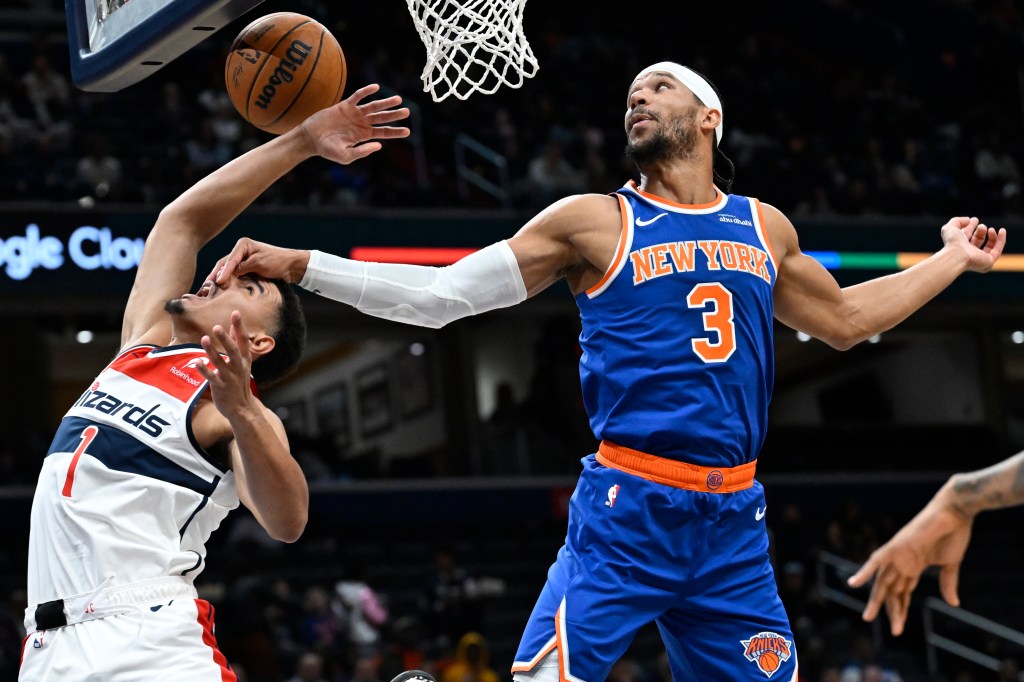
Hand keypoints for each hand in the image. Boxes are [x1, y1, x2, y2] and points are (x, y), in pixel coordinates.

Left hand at [195, 311, 258, 418]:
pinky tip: (197, 362)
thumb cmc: (239, 382)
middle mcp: (238, 367)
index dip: (239, 326)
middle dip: (225, 339)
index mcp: (244, 359)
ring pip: (220, 363)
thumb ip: (236, 344)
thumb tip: (232, 327)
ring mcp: (230, 377)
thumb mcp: (241, 362)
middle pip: (233, 351)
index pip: (243, 340)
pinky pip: (212, 377)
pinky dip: (204, 370)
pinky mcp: (221, 387)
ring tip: (204, 339)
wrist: (241, 407)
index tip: (235, 313)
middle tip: (217, 327)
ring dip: (212, 351)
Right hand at [207, 238, 308, 285]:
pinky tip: (221, 288)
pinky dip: (228, 280)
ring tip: (209, 288)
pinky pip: (235, 274)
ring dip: (220, 278)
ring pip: (228, 269)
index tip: (218, 282)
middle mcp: (242, 250)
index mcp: (243, 245)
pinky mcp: (248, 268)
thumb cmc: (278, 262)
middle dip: (216, 274)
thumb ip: (242, 267)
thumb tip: (227, 274)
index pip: (230, 259)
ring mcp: (244, 259)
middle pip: (225, 263)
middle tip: (206, 286)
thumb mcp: (259, 263)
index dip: (223, 272)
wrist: (292, 266)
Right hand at [296, 83, 409, 164]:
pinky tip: (376, 87)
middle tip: (407, 112)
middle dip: (394, 115)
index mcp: (364, 135)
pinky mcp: (344, 106)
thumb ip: (362, 151)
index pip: (384, 133)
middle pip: (382, 118)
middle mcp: (362, 123)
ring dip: (385, 102)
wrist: (310, 139)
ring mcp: (354, 114)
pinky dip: (366, 92)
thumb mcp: (346, 156)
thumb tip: (379, 146)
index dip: (395, 132)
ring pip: (373, 106)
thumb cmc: (327, 150)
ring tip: (398, 99)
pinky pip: (357, 96)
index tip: (408, 131)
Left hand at [846, 489, 973, 635]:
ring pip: (883, 581)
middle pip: (892, 590)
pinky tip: (853, 584)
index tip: (899, 628)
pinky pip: (875, 560)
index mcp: (914, 565)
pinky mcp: (895, 546)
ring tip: (869, 617)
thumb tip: (953, 604)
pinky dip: (864, 572)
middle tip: (892, 631)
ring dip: (877, 600)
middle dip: (890, 610)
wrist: (955, 512)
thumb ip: (948, 583)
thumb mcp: (951, 564)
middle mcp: (903, 561)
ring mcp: (897, 554)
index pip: (904, 592)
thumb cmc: (954, 534)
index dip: (901, 610)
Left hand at [940, 216, 1006, 272]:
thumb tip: (969, 219)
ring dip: (991, 236)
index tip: (975, 219)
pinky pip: (998, 250)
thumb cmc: (952, 242)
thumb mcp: (950, 228)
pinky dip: (1001, 240)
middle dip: (980, 231)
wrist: (957, 254)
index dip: (971, 227)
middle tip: (981, 226)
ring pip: (989, 246)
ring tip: (989, 229)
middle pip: (978, 241)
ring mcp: (979, 259)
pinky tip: (1002, 230)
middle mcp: (969, 255)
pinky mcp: (988, 262)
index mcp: (959, 248)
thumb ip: (957, 221)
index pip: (967, 237)